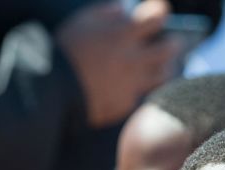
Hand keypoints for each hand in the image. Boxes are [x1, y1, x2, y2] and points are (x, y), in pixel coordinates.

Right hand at [56, 0, 179, 127]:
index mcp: (123, 33)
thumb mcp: (82, 21)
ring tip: (161, 66)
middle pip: (169, 49)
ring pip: (163, 75)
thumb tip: (123, 10)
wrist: (52, 89)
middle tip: (172, 42)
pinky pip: (141, 94)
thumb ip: (106, 13)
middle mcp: (133, 58)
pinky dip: (141, 88)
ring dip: (164, 68)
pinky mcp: (125, 103)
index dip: (159, 12)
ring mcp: (132, 83)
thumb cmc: (64, 50)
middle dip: (173, 43)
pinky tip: (136, 86)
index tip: (158, 12)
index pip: (157, 16)